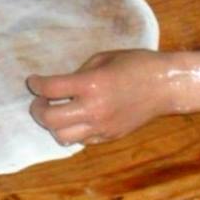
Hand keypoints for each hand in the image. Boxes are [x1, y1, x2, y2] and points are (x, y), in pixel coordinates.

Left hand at [27, 50, 176, 144]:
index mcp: (91, 84)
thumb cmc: (136, 64)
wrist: (166, 85)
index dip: (36, 84)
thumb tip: (60, 86)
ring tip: (56, 113)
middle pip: (50, 119)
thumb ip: (79, 73)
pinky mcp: (109, 136)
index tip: (33, 81)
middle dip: (38, 109)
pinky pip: (80, 141)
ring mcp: (101, 126)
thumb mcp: (103, 59)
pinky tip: (75, 120)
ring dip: (53, 125)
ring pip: (62, 137)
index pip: (50, 89)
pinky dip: (72, 132)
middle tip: (40, 102)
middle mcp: (93, 109)